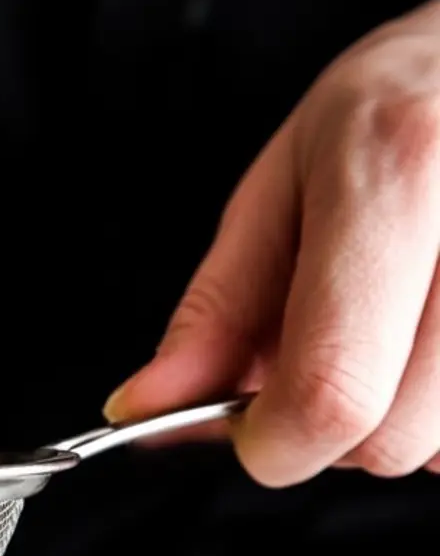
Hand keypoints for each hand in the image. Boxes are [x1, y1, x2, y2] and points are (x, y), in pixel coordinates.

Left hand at [104, 0, 439, 485]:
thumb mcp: (287, 181)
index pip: (329, 393)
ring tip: (400, 329)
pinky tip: (434, 340)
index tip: (254, 431)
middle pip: (389, 440)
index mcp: (401, 169)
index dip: (275, 443)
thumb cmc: (403, 106)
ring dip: (400, 419)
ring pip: (439, 449)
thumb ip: (218, 308)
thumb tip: (146, 406)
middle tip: (337, 354)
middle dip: (339, 430)